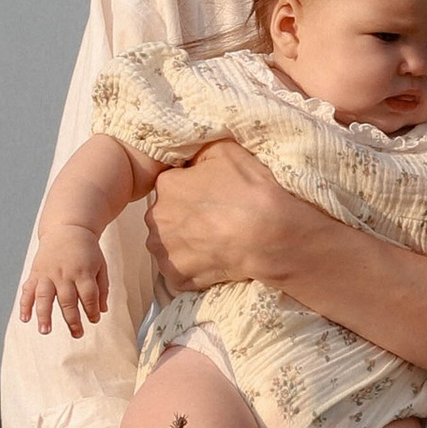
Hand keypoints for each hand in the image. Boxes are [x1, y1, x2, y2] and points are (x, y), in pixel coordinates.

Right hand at [18, 231, 110, 337]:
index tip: (94, 319)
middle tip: (77, 334)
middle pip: (68, 300)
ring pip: (44, 297)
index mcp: (83, 272)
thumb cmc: (87, 251)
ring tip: (45, 331)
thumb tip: (102, 311)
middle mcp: (64, 274)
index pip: (88, 296)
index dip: (92, 310)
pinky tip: (25, 318)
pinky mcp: (36, 273)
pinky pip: (28, 290)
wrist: (67, 228)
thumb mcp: (101, 266)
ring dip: (44, 315)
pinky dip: (25, 304)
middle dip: (73, 320)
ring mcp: (48, 273)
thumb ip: (102, 289)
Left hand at [145, 139, 318, 302]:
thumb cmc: (250, 190)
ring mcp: (165, 251)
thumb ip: (200, 153)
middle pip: (167, 215)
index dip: (192, 191)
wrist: (268, 236)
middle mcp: (157, 218)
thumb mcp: (226, 150)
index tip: (213, 197)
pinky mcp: (177, 277)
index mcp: (166, 184)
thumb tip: (192, 161)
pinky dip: (191, 269)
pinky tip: (213, 262)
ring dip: (185, 245)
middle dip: (184, 218)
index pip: (172, 184)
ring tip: (214, 244)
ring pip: (169, 245)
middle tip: (215, 222)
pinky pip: (178, 272)